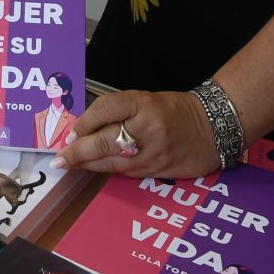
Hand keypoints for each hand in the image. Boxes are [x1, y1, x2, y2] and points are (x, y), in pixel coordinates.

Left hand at [57, 88, 221, 178]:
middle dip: (77, 152)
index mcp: (145, 103)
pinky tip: (93, 168)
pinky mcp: (157, 171)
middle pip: (104, 141)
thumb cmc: (176, 111)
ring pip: (111, 162)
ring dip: (87, 165)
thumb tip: (85, 128)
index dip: (85, 121)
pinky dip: (106, 170)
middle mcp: (148, 128)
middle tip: (59, 159)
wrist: (215, 128)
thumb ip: (119, 112)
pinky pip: (125, 172)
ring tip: (68, 165)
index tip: (72, 130)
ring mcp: (153, 153)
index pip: (106, 109)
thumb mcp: (148, 100)